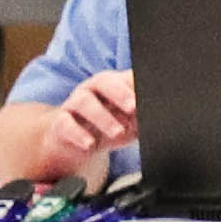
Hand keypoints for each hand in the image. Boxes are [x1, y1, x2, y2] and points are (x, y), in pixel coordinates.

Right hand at [0, 78, 137, 187]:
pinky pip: (66, 124)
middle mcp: (93, 89)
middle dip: (120, 93)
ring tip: (117, 133)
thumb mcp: (131, 124)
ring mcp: (74, 104)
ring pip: (84, 102)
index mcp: (114, 85)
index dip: (137, 83)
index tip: (148, 96)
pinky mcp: (60, 123)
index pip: (126, 77)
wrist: (77, 143)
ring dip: (103, 117)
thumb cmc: (109, 126)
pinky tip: (90, 144)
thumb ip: (143, 119)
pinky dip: (78, 134)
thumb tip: (160, 119)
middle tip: (134, 107)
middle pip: (104, 81)